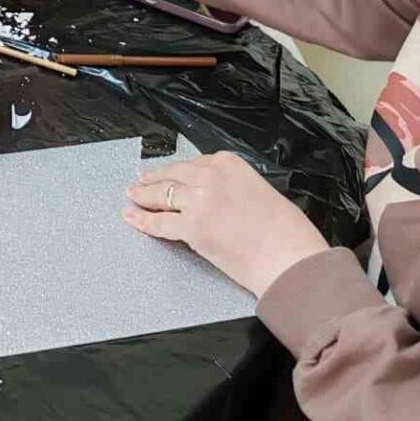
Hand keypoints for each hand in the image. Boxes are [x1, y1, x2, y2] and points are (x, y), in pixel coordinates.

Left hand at [124, 151, 329, 297]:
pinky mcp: (190, 227)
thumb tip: (221, 197)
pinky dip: (142, 221)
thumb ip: (235, 187)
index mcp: (229, 163)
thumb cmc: (286, 231)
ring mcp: (197, 200)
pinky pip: (159, 223)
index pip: (194, 164)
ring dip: (143, 195)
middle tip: (141, 179)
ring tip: (132, 195)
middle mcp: (209, 176)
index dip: (178, 172)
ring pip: (161, 195)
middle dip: (155, 178)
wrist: (288, 257)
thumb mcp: (260, 191)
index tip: (169, 173)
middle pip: (173, 175)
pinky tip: (131, 217)